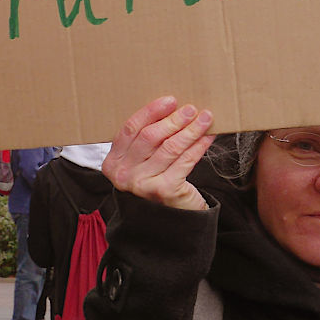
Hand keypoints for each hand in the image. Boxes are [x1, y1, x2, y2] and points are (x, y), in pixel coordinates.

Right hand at [103, 96, 214, 210]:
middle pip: (150, 137)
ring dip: (191, 130)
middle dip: (173, 119)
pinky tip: (207, 137)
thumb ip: (145, 141)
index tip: (170, 100)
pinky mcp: (164, 191)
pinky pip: (185, 161)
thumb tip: (172, 108)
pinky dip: (199, 146)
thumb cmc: (155, 181)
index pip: (130, 129)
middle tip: (190, 109)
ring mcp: (142, 185)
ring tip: (205, 118)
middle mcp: (123, 175)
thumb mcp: (141, 162)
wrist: (167, 219)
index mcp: (112, 162)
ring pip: (170, 147)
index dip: (151, 112)